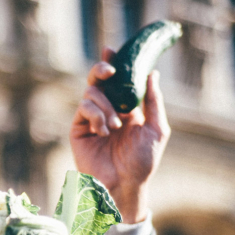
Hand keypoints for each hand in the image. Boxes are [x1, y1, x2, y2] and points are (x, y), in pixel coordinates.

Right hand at [70, 48, 169, 222]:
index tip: (112, 49)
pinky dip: (96, 115)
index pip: (118, 80)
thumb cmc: (142, 162)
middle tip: (110, 71)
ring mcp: (91, 119)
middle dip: (102, 69)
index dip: (114, 63)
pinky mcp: (79, 129)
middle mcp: (107, 110)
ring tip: (115, 126)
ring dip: (105, 105)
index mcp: (126, 107)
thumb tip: (152, 73)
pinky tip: (104, 130)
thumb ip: (153, 101)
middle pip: (98, 79)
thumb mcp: (156, 129)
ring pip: (91, 93)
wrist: (124, 185)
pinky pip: (83, 108)